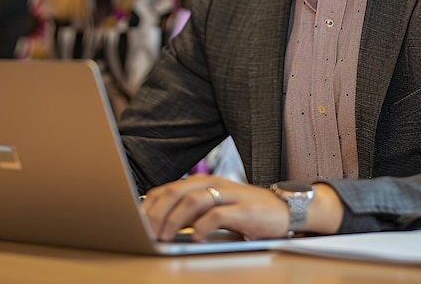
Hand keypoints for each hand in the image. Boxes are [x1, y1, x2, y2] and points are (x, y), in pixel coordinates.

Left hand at [142, 174, 343, 240]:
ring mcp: (229, 195)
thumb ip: (192, 211)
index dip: (150, 204)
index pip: (169, 188)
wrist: (283, 210)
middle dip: (157, 213)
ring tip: (164, 237)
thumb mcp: (215, 207)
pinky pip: (217, 215)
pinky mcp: (243, 209)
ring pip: (193, 201)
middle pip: (176, 193)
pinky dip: (203, 227)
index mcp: (203, 182)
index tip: (137, 221)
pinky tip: (196, 239)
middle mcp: (213, 184)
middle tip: (147, 232)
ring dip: (174, 221)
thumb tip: (160, 223)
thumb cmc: (244, 212)